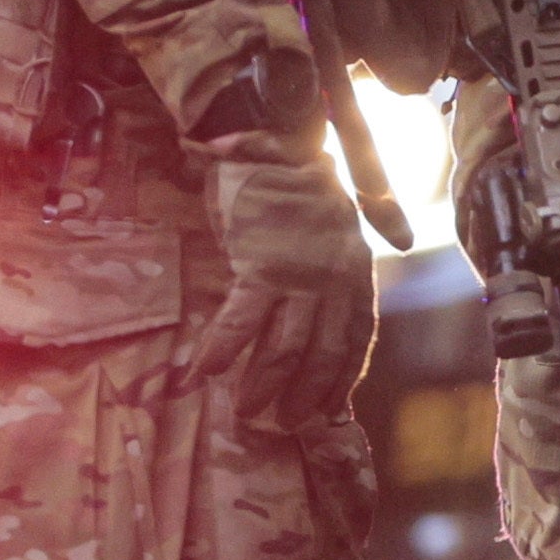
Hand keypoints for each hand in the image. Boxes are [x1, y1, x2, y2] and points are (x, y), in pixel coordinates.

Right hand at [190, 135, 378, 434]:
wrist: (277, 132)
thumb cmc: (298, 182)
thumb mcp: (330, 227)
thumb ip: (330, 267)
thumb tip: (320, 307)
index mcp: (355, 269)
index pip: (356, 337)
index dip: (343, 378)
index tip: (331, 410)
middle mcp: (335, 277)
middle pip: (324, 353)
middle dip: (305, 395)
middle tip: (286, 426)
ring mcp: (299, 272)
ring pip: (285, 346)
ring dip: (263, 385)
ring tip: (245, 414)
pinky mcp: (261, 263)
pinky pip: (242, 320)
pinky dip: (223, 350)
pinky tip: (203, 373)